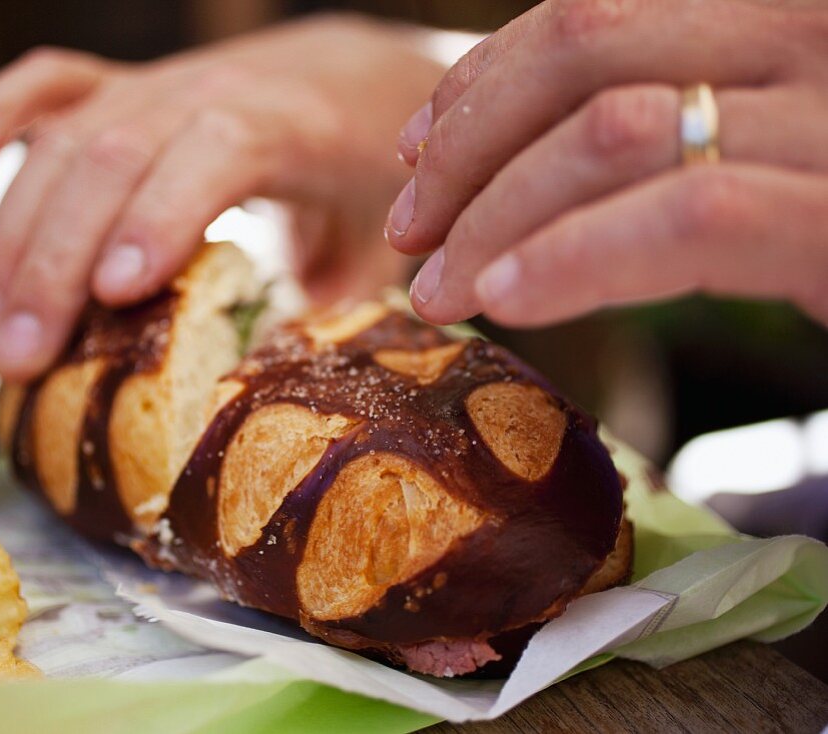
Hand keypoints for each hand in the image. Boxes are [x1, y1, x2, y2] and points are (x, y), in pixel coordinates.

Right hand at [0, 14, 444, 380]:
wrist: (362, 77)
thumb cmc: (373, 172)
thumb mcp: (381, 245)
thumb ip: (337, 313)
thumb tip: (274, 401)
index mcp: (290, 125)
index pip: (214, 150)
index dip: (159, 214)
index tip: (114, 294)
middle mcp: (212, 92)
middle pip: (112, 156)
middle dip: (54, 262)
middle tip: (17, 360)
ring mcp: (160, 86)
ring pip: (64, 140)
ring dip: (10, 236)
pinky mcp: (127, 89)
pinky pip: (51, 86)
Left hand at [387, 0, 827, 327]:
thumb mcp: (771, 140)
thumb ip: (679, 111)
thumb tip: (526, 146)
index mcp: (777, 11)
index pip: (592, 12)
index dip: (480, 81)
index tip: (413, 152)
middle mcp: (815, 27)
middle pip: (584, 52)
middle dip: (465, 145)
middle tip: (408, 230)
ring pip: (611, 129)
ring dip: (494, 211)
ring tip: (436, 284)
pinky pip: (683, 220)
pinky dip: (571, 255)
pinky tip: (505, 296)